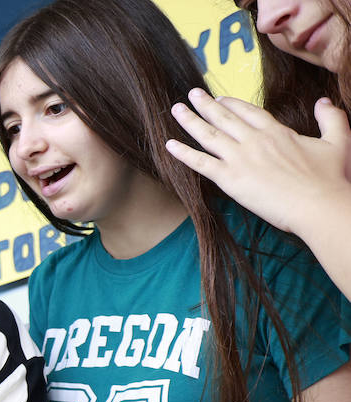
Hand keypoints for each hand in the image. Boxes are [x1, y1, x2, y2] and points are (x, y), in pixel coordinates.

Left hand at [166, 89, 350, 234]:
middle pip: (224, 117)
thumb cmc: (330, 179)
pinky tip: (168, 145)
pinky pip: (200, 163)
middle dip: (206, 104)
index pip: (249, 112)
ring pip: (208, 135)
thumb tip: (325, 102)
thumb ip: (331, 119)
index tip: (220, 97)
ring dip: (189, 120)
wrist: (318, 205)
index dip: (232, 103)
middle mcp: (255, 141)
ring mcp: (240, 158)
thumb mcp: (338, 142)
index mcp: (277, 132)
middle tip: (191, 94)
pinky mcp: (230, 179)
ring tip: (175, 109)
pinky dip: (183, 153)